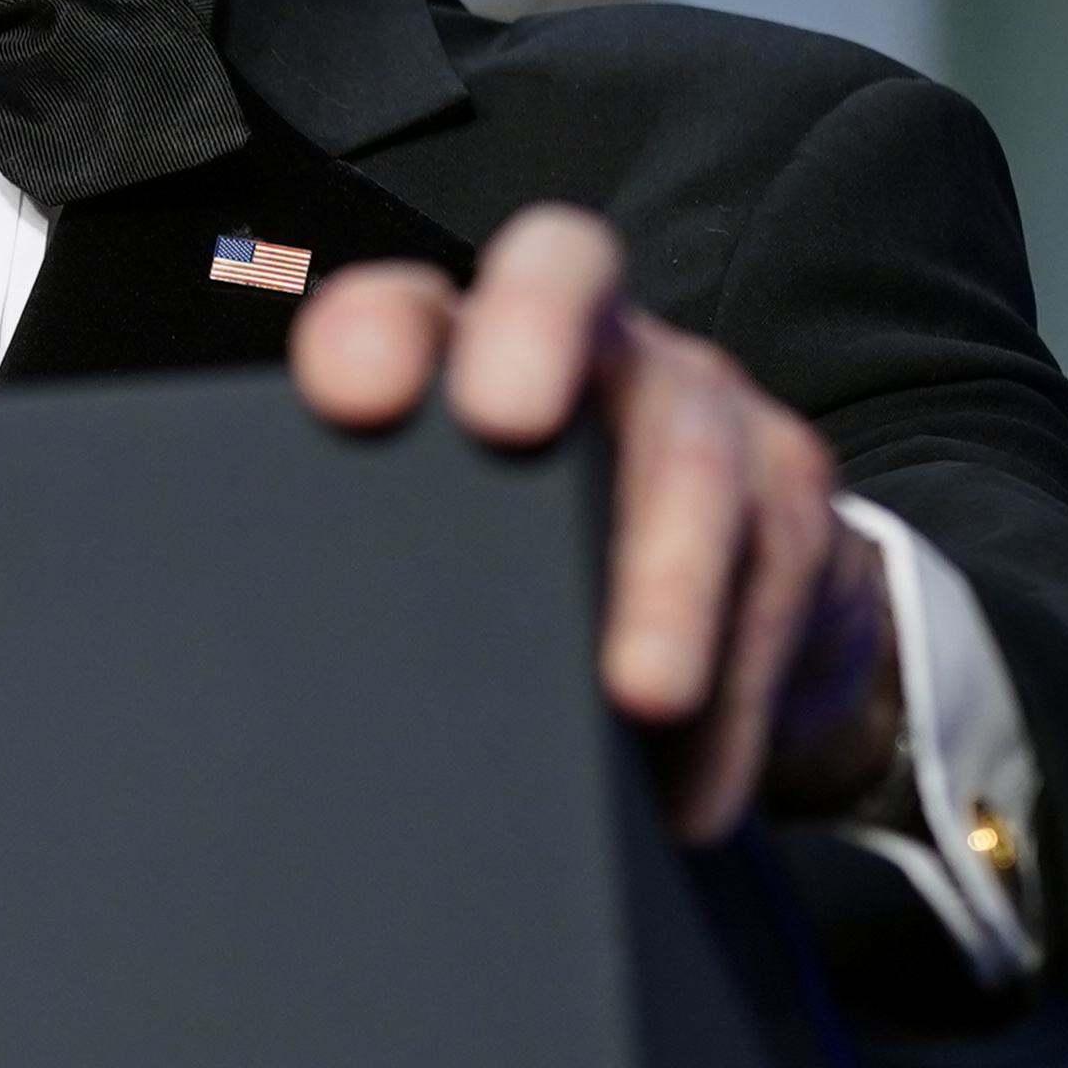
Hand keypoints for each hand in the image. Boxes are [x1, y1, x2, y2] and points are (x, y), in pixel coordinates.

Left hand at [286, 204, 901, 845]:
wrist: (727, 577)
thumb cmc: (541, 554)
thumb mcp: (453, 538)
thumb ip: (378, 550)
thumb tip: (275, 684)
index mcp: (471, 346)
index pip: (412, 295)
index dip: (378, 326)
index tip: (348, 397)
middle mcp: (592, 343)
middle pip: (568, 276)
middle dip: (532, 334)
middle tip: (502, 419)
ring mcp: (703, 407)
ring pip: (692, 456)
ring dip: (668, 581)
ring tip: (639, 691)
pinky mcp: (792, 498)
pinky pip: (777, 586)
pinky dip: (733, 705)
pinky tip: (692, 791)